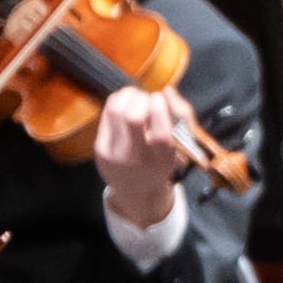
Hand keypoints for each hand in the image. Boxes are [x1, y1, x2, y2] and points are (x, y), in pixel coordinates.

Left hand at [94, 86, 188, 228]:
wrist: (137, 192)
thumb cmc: (162, 165)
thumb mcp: (180, 147)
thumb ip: (182, 117)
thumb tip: (167, 90)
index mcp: (161, 159)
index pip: (160, 130)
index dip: (159, 106)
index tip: (160, 100)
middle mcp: (137, 158)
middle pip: (133, 116)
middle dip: (142, 98)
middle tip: (147, 100)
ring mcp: (115, 153)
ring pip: (116, 110)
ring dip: (128, 95)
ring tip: (136, 98)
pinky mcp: (100, 148)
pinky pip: (106, 114)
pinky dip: (117, 101)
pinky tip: (124, 104)